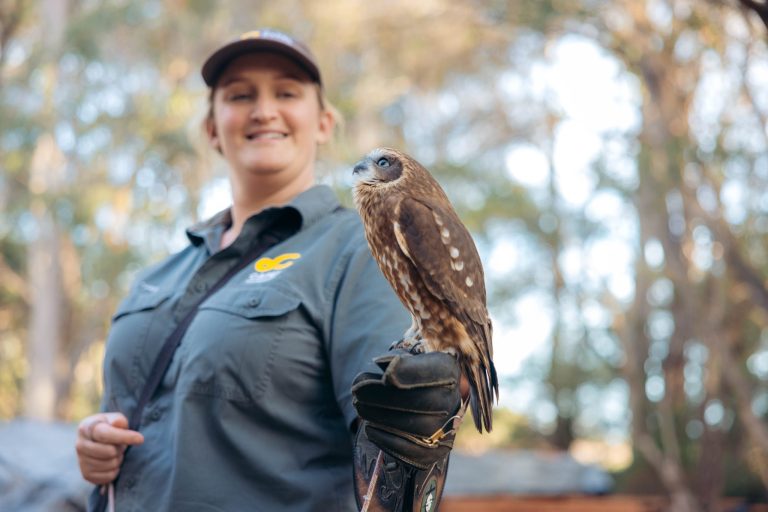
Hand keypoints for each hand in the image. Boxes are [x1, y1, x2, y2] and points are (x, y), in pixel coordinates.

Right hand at [75, 412, 143, 484]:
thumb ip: (118, 420)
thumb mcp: (116, 419)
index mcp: (86, 427)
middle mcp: (80, 445)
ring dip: (118, 459)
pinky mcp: (86, 475)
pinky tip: (112, 462)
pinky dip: (115, 470)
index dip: (124, 437)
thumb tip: (118, 424)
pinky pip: (108, 476)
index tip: (140, 439)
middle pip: (109, 452)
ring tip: (115, 452)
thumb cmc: (111, 427)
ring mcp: (81, 461)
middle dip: (120, 448)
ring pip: (110, 464)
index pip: (104, 434)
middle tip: (120, 445)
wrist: (100, 441)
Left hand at [352, 350, 462, 469]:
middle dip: (386, 398)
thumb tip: (383, 365)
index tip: (384, 375)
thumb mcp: (402, 358)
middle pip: (424, 402)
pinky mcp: (435, 451)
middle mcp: (453, 401)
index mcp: (449, 371)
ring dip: (383, 418)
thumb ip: (395, 361)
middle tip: (357, 392)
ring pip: (419, 428)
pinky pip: (414, 451)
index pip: (434, 373)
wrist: (417, 397)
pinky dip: (388, 441)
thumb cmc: (405, 373)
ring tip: (360, 407)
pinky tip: (370, 429)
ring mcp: (447, 428)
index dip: (409, 374)